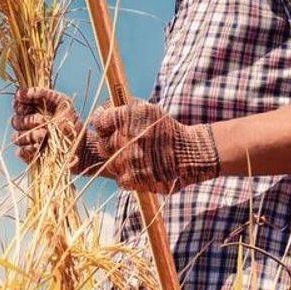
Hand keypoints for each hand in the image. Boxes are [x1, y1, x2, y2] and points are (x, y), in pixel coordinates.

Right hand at [11, 87, 101, 172]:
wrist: (81, 144)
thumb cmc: (71, 121)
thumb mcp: (62, 102)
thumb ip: (43, 93)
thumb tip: (22, 92)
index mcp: (32, 110)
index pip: (16, 104)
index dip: (19, 104)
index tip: (28, 103)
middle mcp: (27, 124)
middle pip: (15, 121)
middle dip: (28, 120)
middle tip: (43, 120)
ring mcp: (27, 140)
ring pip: (17, 137)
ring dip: (31, 135)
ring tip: (45, 135)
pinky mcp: (29, 154)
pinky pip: (20, 152)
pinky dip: (29, 149)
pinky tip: (40, 146)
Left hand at [91, 100, 219, 192]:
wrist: (192, 151)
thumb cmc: (166, 129)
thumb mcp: (146, 110)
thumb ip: (121, 111)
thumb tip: (99, 114)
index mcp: (127, 117)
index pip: (98, 121)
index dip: (102, 125)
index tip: (108, 128)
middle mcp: (126, 137)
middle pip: (101, 144)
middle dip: (110, 145)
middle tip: (125, 145)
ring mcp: (129, 159)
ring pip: (110, 163)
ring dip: (120, 162)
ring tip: (137, 158)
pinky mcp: (135, 178)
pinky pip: (120, 179)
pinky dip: (128, 177)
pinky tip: (140, 170)